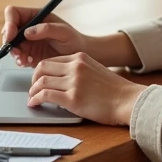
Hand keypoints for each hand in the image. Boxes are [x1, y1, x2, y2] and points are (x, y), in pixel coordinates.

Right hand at [1, 5, 89, 66]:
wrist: (78, 56)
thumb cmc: (74, 39)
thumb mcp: (63, 32)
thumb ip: (46, 29)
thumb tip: (27, 32)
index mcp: (35, 16)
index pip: (13, 13)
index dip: (9, 23)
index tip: (11, 35)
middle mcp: (29, 27)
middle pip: (8, 30)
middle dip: (9, 41)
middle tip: (16, 51)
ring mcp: (28, 41)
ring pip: (11, 45)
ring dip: (14, 53)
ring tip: (24, 60)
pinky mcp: (29, 54)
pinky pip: (18, 57)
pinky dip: (20, 60)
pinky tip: (28, 63)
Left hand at [28, 53, 145, 125]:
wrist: (128, 101)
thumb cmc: (115, 91)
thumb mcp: (95, 71)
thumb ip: (79, 71)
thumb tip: (62, 81)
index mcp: (80, 58)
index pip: (51, 60)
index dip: (41, 71)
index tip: (39, 79)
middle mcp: (75, 67)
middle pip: (42, 67)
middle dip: (34, 79)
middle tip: (33, 88)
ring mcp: (73, 82)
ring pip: (41, 82)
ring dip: (33, 91)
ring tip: (33, 98)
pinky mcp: (72, 98)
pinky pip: (45, 96)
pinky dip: (36, 100)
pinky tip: (34, 104)